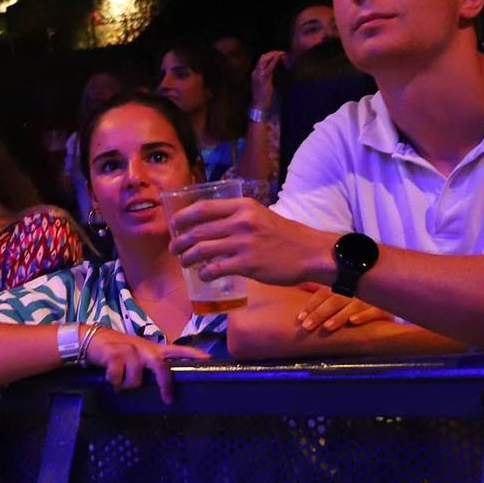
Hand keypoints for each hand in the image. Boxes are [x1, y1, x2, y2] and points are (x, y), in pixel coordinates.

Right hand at [82, 327, 210, 401]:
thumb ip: (149, 362)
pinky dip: (113, 382)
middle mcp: (144, 349)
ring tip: (119, 382)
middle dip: (165, 384)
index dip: (193, 354)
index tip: (208, 359)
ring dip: (127, 385)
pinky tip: (108, 375)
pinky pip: (118, 378)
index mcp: (152, 348)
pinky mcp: (114, 355)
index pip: (177, 350)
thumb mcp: (137, 352)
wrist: (91, 338)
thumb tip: (161, 380)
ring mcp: (129, 351)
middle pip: (160, 366)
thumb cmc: (116, 348)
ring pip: (136, 380)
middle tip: (167, 399)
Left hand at [170, 197, 332, 287]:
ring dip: (187, 258)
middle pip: (197, 231)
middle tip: (174, 249)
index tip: (173, 226)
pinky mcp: (247, 264)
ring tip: (184, 262)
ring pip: (201, 250)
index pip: (202, 208)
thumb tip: (209, 225)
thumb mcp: (260, 215)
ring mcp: (243, 243)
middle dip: (180, 242)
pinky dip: (204, 273)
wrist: (310, 253)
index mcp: (242, 206)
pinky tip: (204, 276)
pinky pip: (215, 269)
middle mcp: (241, 222)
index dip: (182, 217)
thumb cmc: (285, 235)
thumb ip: (237, 217)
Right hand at [251, 49, 284, 113]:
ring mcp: (258, 75)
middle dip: (272, 53)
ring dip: (273, 55)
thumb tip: (274, 69)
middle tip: (281, 52)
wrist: (259, 105)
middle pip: (262, 57)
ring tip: (281, 54)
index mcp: (255, 73)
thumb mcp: (265, 84)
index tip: (278, 54)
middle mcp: (256, 72)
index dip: (270, 55)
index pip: (262, 60)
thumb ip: (268, 76)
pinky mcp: (263, 78)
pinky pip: (269, 67)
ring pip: (264, 59)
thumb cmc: (263, 97)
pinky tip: (279, 58)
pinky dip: (274, 61)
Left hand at [293, 284, 391, 333]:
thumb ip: (321, 291)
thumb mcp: (340, 293)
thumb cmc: (359, 299)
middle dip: (319, 314)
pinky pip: (374, 310)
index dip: (311, 305)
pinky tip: (353, 322)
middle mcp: (354, 290)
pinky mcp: (384, 307)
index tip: (299, 319)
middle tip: (306, 326)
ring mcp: (370, 298)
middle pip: (334, 300)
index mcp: (341, 286)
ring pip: (352, 306)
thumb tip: (299, 287)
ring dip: (339, 316)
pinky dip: (364, 316)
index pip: (322, 293)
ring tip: (327, 327)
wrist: (392, 297)